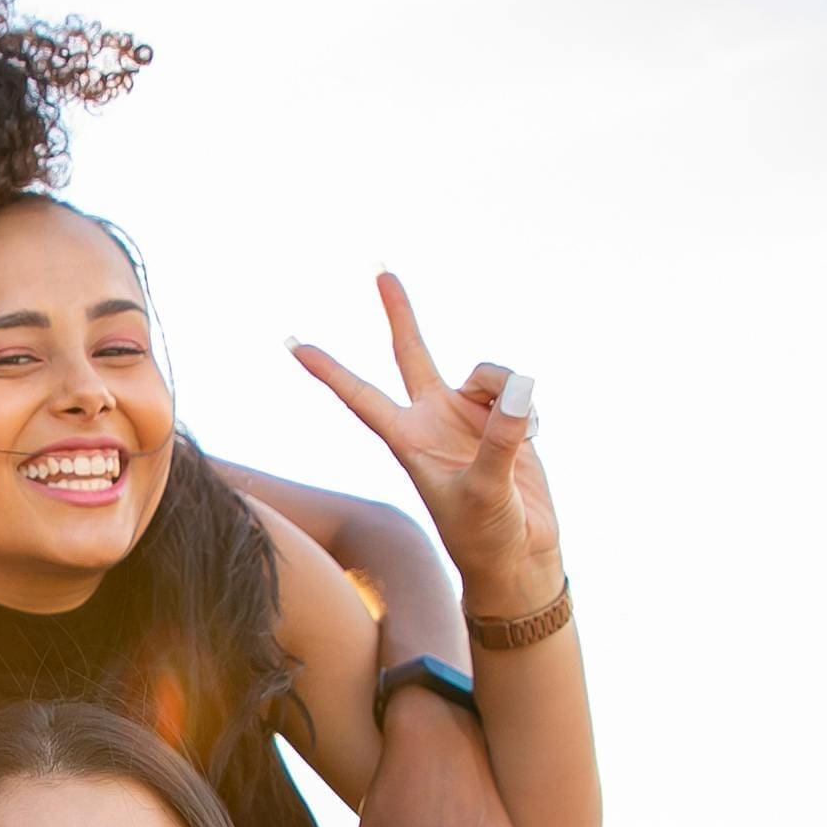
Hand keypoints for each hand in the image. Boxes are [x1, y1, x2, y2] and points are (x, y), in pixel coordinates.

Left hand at [287, 271, 563, 614]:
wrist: (519, 555)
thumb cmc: (487, 535)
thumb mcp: (488, 491)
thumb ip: (501, 440)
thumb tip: (518, 389)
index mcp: (408, 440)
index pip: (359, 396)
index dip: (328, 370)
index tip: (292, 344)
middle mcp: (431, 420)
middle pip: (410, 354)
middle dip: (400, 314)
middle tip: (381, 270)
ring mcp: (466, 417)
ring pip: (487, 373)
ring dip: (506, 391)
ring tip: (519, 435)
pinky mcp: (502, 419)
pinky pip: (516, 390)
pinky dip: (528, 409)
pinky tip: (533, 438)